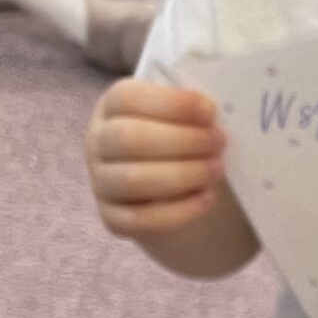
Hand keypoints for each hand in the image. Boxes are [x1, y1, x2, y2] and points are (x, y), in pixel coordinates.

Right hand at [86, 78, 228, 239]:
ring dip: (183, 174)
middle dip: (182, 140)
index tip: (210, 111)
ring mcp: (101, 182)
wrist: (178, 186)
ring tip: (216, 169)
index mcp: (112, 107)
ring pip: (132, 180)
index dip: (170, 103)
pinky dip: (179, 211)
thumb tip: (216, 111)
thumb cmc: (184, 137)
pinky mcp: (112, 218)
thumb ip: (193, 110)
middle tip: (219, 142)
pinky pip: (139, 219)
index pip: (127, 98)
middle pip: (128, 138)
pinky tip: (207, 199)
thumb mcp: (184, 116)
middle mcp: (98, 142)